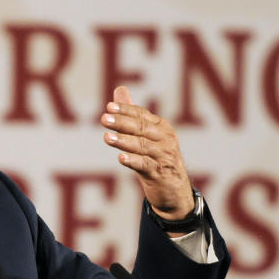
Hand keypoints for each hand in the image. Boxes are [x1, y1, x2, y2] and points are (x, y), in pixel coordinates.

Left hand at [101, 86, 194, 219]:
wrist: (174, 189)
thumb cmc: (157, 158)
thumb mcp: (147, 135)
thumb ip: (133, 114)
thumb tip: (119, 89)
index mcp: (161, 127)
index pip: (142, 115)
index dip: (126, 110)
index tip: (109, 107)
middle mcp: (165, 139)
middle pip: (141, 128)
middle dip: (122, 123)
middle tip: (104, 119)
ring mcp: (163, 157)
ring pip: (142, 146)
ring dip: (124, 141)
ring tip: (107, 137)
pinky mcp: (160, 174)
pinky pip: (145, 165)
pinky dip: (133, 161)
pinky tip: (121, 158)